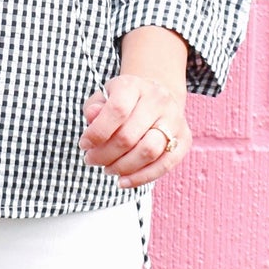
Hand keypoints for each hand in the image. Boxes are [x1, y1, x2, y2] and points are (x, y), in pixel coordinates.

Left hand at [79, 70, 189, 188]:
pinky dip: (142, 178)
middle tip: (91, 160)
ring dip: (122, 167)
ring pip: (148, 151)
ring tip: (108, 169)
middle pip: (129, 136)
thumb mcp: (104, 98)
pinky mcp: (184, 139)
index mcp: (134, 86)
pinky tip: (123, 182)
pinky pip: (165, 165)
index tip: (84, 145)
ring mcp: (174, 119)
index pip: (116, 110)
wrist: (156, 98)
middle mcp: (158, 100)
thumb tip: (92, 117)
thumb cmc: (124, 102)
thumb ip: (94, 107)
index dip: (97, 133)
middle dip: (104, 155)